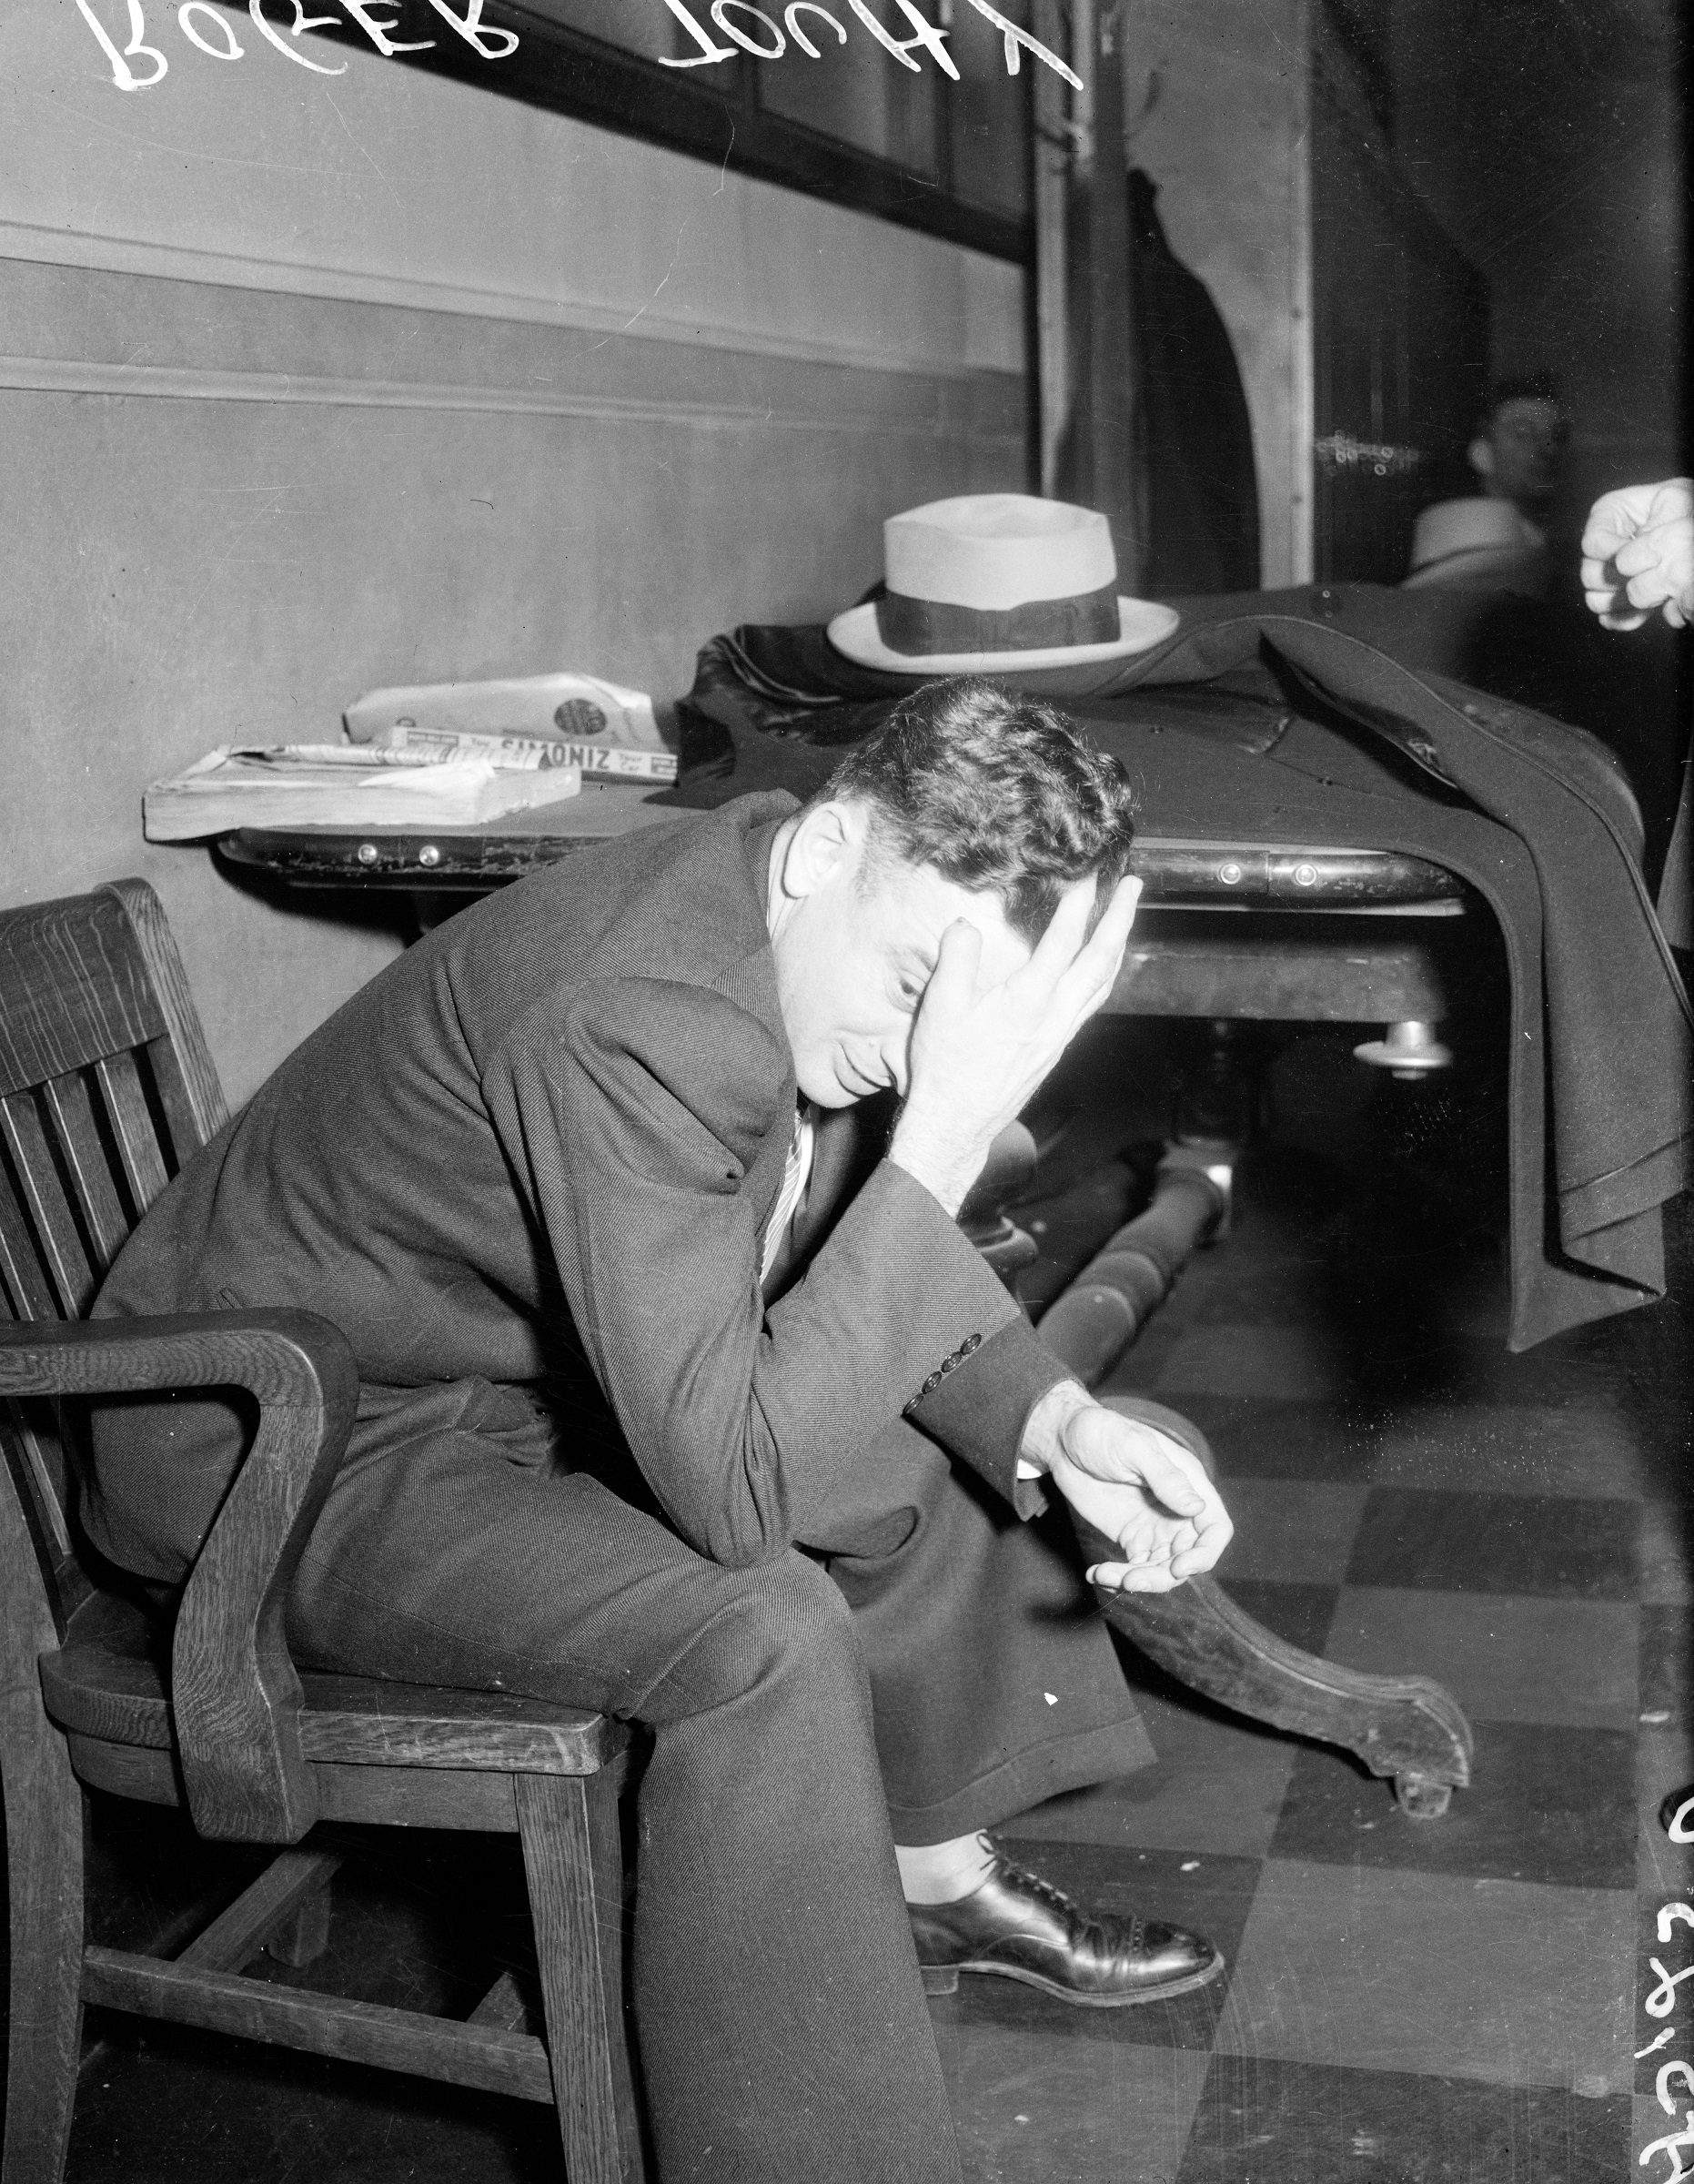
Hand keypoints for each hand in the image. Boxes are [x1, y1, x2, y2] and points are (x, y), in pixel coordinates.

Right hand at [889, 873, 1140, 1214]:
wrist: (957, 1124)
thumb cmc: (945, 1069)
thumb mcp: (941, 1007)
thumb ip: (957, 959)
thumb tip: (965, 925)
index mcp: (1027, 1001)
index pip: (1063, 942)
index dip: (1078, 905)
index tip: (1087, 876)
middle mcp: (1054, 1016)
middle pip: (1100, 959)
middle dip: (1120, 916)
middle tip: (1133, 884)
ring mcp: (1060, 1034)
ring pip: (1102, 982)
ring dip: (1118, 944)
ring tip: (1125, 917)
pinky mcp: (1057, 1047)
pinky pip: (1091, 1002)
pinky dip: (1103, 975)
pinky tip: (1100, 969)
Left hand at [1044, 1399, 1232, 1592]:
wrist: (1064, 1439)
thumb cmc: (1103, 1432)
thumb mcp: (1135, 1448)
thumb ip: (1166, 1478)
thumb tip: (1196, 1507)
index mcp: (1190, 1485)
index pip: (1215, 1528)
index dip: (1205, 1553)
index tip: (1179, 1567)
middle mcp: (1178, 1511)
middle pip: (1188, 1557)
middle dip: (1164, 1575)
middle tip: (1132, 1579)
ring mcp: (1155, 1526)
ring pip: (1162, 1569)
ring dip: (1140, 1580)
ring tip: (1107, 1576)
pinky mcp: (1131, 1537)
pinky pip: (1135, 1567)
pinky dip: (1119, 1577)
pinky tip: (1096, 1573)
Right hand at [1580, 478, 1693, 629]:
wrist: (1689, 526)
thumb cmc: (1683, 507)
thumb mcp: (1673, 502)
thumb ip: (1651, 526)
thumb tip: (1626, 559)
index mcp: (1606, 514)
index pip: (1592, 543)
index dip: (1614, 554)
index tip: (1640, 555)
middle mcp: (1600, 545)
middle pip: (1589, 574)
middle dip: (1619, 581)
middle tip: (1646, 577)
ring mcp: (1604, 571)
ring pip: (1594, 598)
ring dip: (1621, 602)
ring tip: (1649, 597)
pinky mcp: (1613, 594)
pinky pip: (1607, 617)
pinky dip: (1625, 618)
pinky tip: (1645, 612)